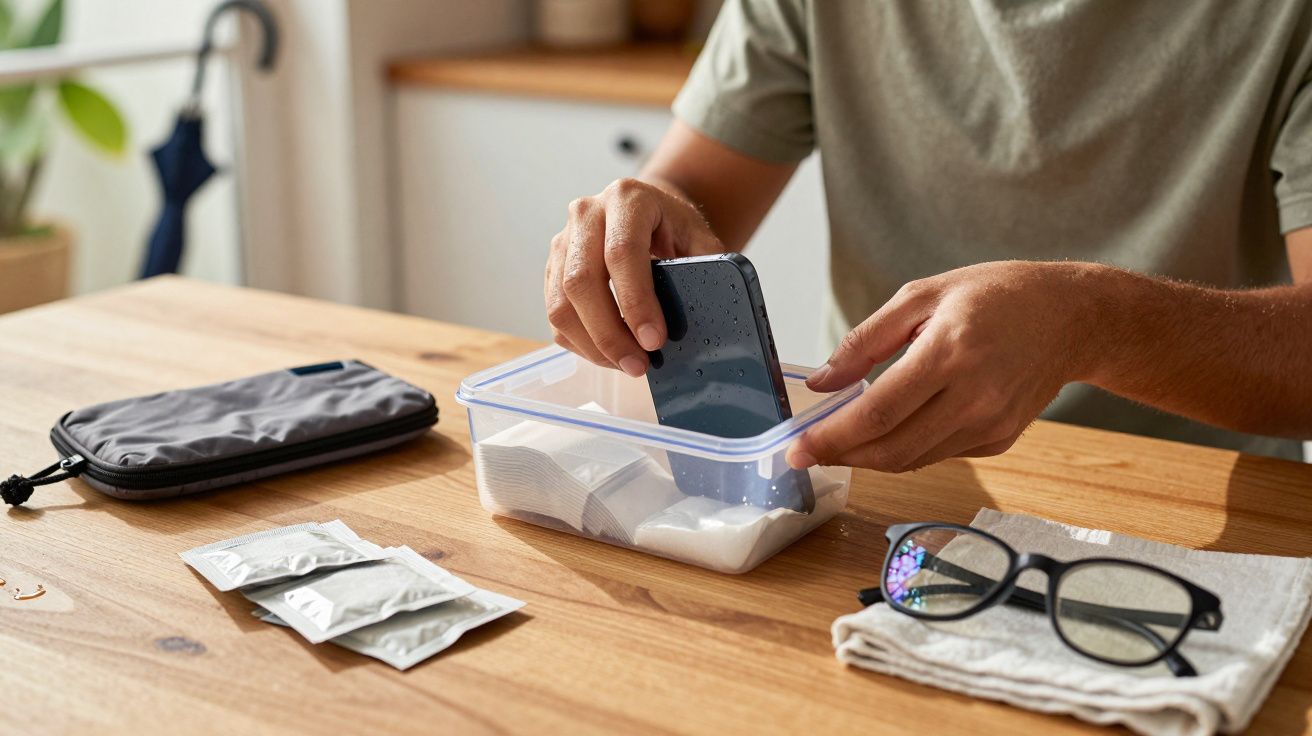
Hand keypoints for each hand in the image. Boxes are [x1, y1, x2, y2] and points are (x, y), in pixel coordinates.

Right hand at [545, 178, 723, 375]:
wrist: (648, 212)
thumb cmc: (675, 228)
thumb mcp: (700, 238)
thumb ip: (705, 269)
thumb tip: (707, 312)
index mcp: (627, 199)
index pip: (621, 253)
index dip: (635, 302)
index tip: (654, 341)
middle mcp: (587, 213)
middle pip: (581, 281)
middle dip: (609, 333)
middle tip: (638, 365)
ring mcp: (563, 240)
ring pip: (560, 303)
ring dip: (592, 345)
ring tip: (626, 364)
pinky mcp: (553, 267)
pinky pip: (555, 314)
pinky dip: (580, 343)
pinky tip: (609, 354)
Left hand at [786, 261, 1102, 472]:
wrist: (1072, 317)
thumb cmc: (996, 295)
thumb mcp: (923, 294)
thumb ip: (866, 340)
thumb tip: (821, 381)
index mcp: (949, 352)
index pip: (877, 413)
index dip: (831, 437)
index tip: (796, 448)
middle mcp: (974, 396)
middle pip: (892, 449)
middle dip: (841, 456)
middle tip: (806, 453)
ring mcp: (991, 424)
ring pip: (913, 460)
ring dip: (869, 457)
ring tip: (840, 442)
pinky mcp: (1000, 439)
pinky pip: (939, 454)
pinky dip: (907, 448)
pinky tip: (893, 429)